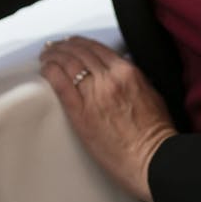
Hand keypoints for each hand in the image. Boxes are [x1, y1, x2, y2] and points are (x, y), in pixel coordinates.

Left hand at [39, 36, 176, 201]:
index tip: (73, 42)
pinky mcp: (81, 114)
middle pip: (79, 52)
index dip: (80, 42)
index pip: (97, 47)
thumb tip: (120, 73)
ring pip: (67, 63)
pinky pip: (60, 85)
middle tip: (55, 46)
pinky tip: (45, 69)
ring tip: (46, 55)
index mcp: (127, 73)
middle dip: (64, 46)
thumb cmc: (155, 135)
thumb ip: (132, 79)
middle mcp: (109, 79)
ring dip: (53, 55)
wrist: (153, 159)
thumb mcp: (151, 95)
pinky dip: (50, 72)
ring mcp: (94, 95)